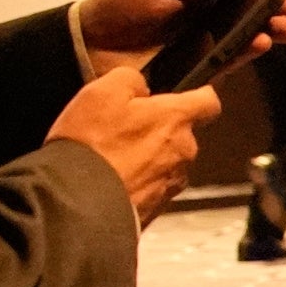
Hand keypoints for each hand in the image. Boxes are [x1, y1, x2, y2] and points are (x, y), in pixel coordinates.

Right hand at [46, 63, 217, 221]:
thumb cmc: (90, 146)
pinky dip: (136, 182)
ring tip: (111, 158)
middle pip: (181, 134)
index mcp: (175, 118)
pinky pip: (151, 187)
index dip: (199, 96)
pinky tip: (111, 180)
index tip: (190, 95)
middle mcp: (183, 151)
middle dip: (157, 130)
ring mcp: (172, 182)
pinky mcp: (157, 207)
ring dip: (146, 159)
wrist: (77, 202)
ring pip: (166, 162)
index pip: (207, 102)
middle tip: (123, 131)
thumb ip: (130, 79)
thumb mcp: (101, 92)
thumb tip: (140, 86)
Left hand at [72, 0, 285, 74]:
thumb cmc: (120, 5)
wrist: (86, 42)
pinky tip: (258, 45)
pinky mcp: (193, 72)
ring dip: (269, 38)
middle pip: (251, 22)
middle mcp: (206, 24)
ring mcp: (201, 49)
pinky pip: (224, 64)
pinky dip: (242, 55)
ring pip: (243, 43)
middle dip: (279, 22)